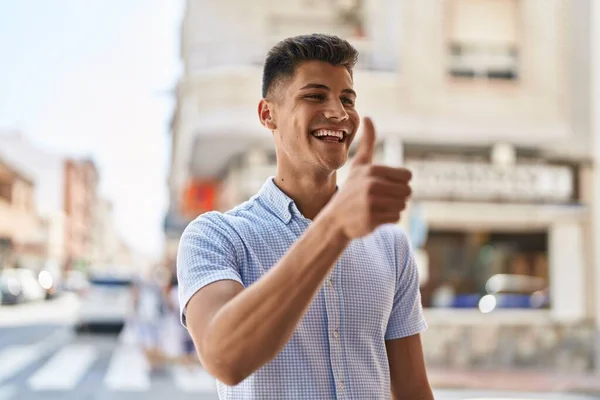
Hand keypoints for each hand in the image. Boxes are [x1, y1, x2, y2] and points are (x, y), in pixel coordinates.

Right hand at [324, 117, 411, 239]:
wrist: (335, 220)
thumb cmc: (351, 191)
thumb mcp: (359, 165)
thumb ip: (367, 142)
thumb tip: (367, 116)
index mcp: (372, 170)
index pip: (407, 176)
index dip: (399, 182)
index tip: (384, 186)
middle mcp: (372, 185)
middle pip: (407, 191)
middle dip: (397, 197)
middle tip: (380, 199)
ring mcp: (371, 202)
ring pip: (403, 205)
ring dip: (393, 208)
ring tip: (376, 208)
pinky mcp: (372, 218)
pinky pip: (396, 218)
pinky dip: (388, 219)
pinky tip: (373, 217)